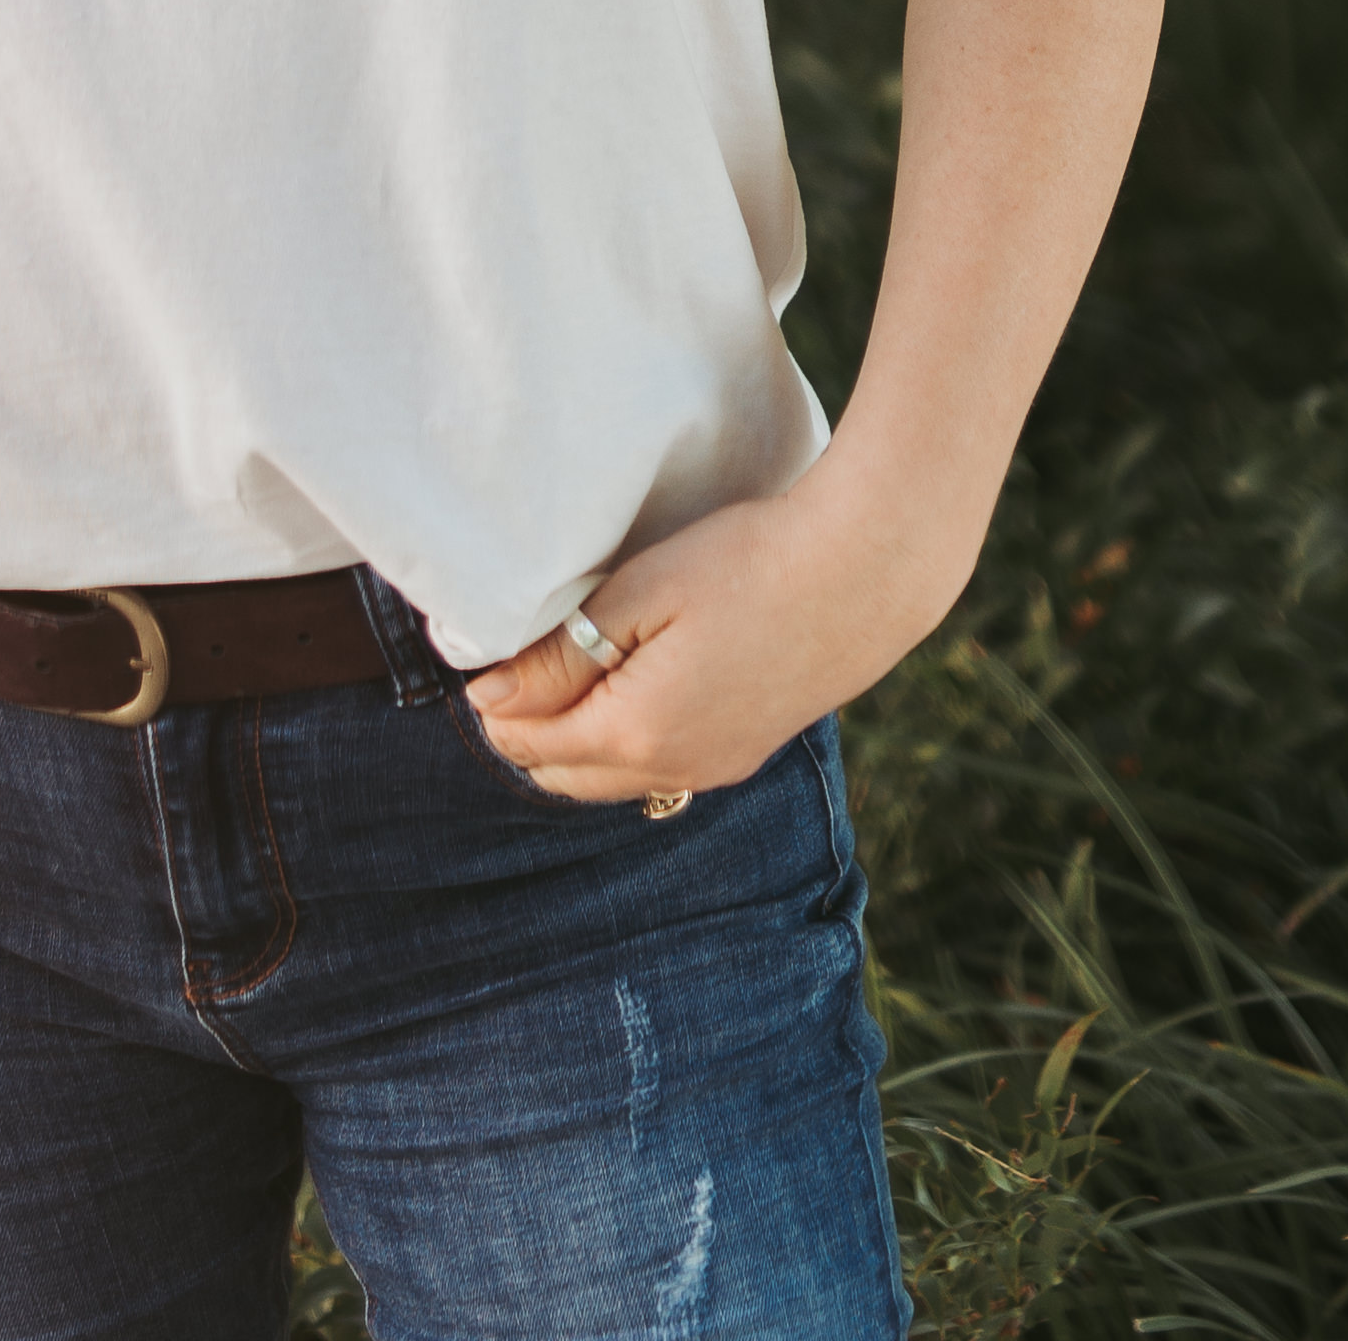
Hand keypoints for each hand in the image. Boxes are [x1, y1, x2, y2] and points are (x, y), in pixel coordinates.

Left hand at [462, 472, 950, 805]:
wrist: (863, 574)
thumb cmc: (746, 565)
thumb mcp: (639, 595)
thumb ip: (559, 657)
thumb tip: (490, 698)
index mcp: (636, 734)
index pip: (531, 743)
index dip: (496, 705)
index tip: (484, 659)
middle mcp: (673, 770)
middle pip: (564, 776)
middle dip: (528, 732)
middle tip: (516, 667)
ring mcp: (715, 769)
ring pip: (613, 782)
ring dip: (575, 742)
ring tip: (564, 676)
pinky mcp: (746, 752)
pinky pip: (659, 772)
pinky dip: (623, 745)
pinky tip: (628, 694)